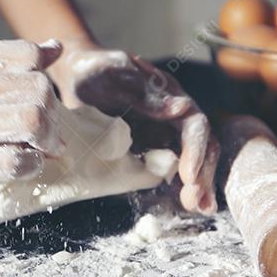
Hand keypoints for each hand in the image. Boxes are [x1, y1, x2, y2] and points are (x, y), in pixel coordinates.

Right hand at [0, 40, 62, 190]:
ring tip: (40, 148)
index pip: (27, 55)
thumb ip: (0, 59)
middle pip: (37, 91)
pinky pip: (12, 163)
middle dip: (53, 114)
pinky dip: (30, 165)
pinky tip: (23, 165)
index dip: (45, 78)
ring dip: (47, 139)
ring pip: (30, 123)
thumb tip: (54, 49)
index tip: (41, 98)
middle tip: (49, 131)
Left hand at [49, 40, 218, 213]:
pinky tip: (190, 205)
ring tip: (200, 208)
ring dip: (199, 184)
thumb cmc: (91, 69)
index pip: (194, 123)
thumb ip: (143, 89)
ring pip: (193, 158)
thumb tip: (182, 107)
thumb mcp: (112, 72)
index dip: (196, 149)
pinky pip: (172, 168)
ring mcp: (164, 131)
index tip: (187, 175)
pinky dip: (182, 186)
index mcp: (168, 93)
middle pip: (201, 145)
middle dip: (201, 174)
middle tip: (195, 202)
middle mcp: (172, 114)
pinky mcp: (151, 147)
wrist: (74, 75)